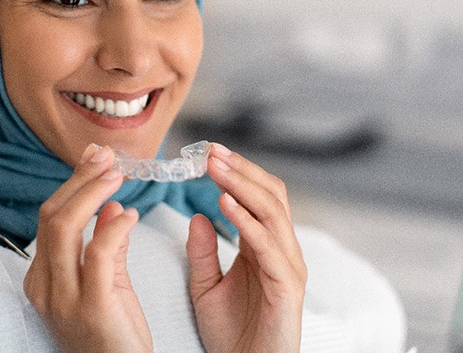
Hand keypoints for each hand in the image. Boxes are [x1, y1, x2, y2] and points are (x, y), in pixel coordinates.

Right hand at [23, 144, 152, 352]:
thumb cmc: (115, 332)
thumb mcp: (107, 282)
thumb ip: (105, 244)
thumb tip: (110, 205)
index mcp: (42, 277)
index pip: (50, 217)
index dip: (73, 183)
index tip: (95, 157)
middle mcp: (44, 285)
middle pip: (53, 216)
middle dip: (80, 179)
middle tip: (107, 157)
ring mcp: (63, 298)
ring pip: (65, 227)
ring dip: (92, 192)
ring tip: (117, 175)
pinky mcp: (92, 307)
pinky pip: (97, 254)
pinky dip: (114, 227)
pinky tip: (131, 215)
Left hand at [186, 143, 306, 352]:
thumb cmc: (231, 334)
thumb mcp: (205, 286)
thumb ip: (202, 252)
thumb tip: (197, 215)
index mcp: (263, 246)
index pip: (258, 196)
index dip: (236, 172)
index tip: (208, 153)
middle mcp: (281, 250)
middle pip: (270, 195)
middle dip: (241, 169)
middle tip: (211, 151)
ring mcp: (288, 266)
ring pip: (272, 211)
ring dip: (242, 185)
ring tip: (214, 167)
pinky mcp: (287, 286)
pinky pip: (267, 245)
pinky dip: (246, 220)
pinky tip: (223, 203)